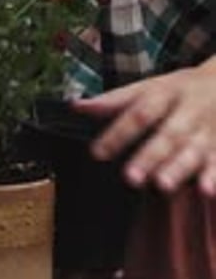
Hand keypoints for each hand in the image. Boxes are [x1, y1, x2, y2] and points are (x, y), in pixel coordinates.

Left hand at [72, 57, 215, 196]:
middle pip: (169, 134)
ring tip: (163, 185)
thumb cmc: (183, 89)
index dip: (118, 133)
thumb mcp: (152, 87)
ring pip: (194, 150)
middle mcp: (189, 111)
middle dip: (150, 155)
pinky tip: (206, 191)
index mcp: (167, 93)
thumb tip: (76, 106)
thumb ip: (115, 100)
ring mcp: (209, 130)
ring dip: (179, 168)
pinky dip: (214, 177)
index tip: (97, 152)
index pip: (139, 113)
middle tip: (131, 177)